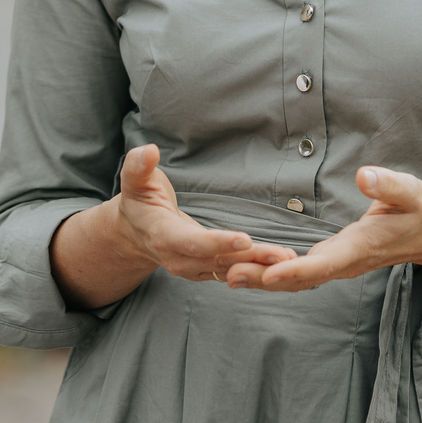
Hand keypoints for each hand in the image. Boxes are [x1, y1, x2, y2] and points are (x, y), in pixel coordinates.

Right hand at [114, 144, 296, 282]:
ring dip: (259, 266)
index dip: (217, 242)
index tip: (244, 239)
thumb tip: (148, 151)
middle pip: (218, 261)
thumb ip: (138, 166)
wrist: (135, 231)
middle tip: (281, 257)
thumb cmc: (140, 200)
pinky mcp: (206, 270)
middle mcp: (178, 258)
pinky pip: (233, 271)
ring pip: (229, 269)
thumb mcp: (134, 181)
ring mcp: (193, 268)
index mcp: (162, 236)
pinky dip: (256, 269)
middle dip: (250, 259)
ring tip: (287, 259)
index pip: (191, 242)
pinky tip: (280, 263)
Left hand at [224, 166, 421, 291]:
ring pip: (297, 280)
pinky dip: (275, 274)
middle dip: (265, 280)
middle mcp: (345, 263)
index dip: (295, 271)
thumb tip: (364, 175)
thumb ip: (387, 185)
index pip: (323, 265)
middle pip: (301, 279)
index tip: (269, 275)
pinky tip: (251, 269)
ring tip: (227, 274)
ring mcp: (337, 265)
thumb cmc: (418, 209)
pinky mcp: (332, 260)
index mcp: (359, 248)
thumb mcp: (410, 191)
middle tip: (229, 276)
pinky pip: (300, 273)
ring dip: (264, 279)